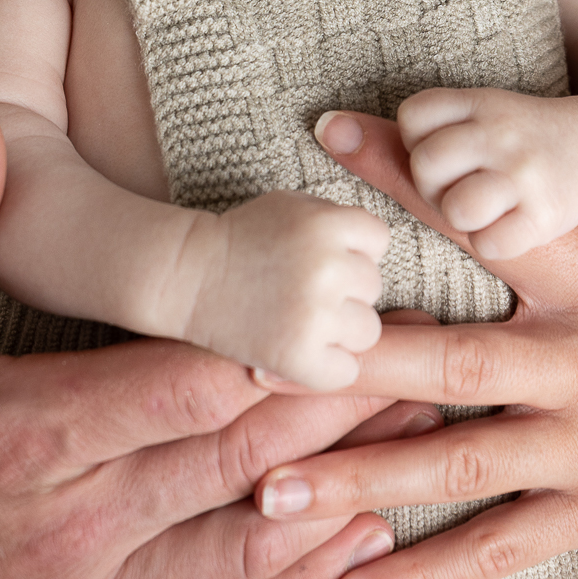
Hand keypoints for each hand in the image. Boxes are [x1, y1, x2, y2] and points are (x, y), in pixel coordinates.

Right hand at [0, 107, 395, 578]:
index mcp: (24, 436)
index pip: (191, 381)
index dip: (283, 342)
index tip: (352, 298)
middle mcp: (76, 526)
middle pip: (242, 453)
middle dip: (338, 401)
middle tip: (421, 353)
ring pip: (251, 541)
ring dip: (343, 488)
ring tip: (418, 435)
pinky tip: (351, 551)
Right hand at [188, 191, 389, 391]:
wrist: (190, 275)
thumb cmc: (246, 237)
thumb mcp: (295, 206)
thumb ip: (342, 222)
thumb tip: (387, 252)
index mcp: (327, 224)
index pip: (379, 240)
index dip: (352, 249)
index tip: (319, 255)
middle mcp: (326, 267)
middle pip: (373, 287)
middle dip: (345, 290)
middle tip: (302, 289)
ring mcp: (314, 315)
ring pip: (368, 332)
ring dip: (342, 330)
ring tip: (303, 319)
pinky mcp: (299, 358)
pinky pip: (346, 372)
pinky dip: (326, 367)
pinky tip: (300, 350)